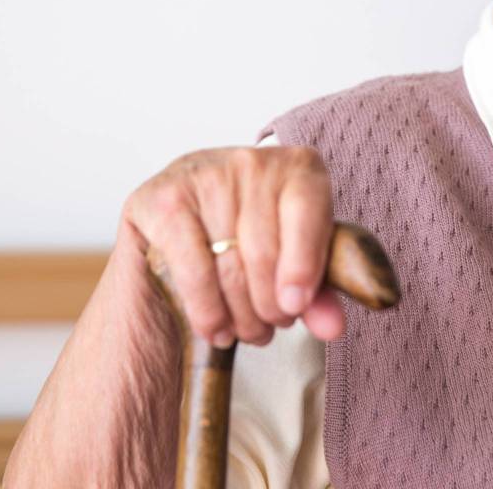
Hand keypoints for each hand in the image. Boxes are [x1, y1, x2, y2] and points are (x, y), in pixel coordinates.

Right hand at [121, 144, 344, 348]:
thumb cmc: (249, 243)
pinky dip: (206, 309)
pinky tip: (215, 327)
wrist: (182, 228)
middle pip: (264, 250)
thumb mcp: (293, 263)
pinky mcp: (161, 200)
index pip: (307, 210)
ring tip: (246, 331)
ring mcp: (202, 175)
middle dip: (270, 305)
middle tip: (270, 326)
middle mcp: (250, 160)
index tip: (296, 306)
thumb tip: (331, 326)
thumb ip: (316, 293)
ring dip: (240, 315)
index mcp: (297, 166)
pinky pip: (192, 269)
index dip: (304, 265)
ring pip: (229, 266)